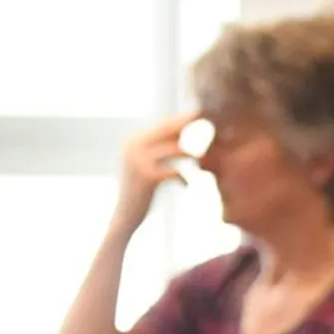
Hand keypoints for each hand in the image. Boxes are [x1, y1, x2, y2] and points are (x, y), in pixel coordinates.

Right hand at [113, 113, 199, 238]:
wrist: (124, 217)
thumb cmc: (140, 192)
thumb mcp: (145, 166)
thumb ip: (158, 149)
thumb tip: (180, 133)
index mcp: (133, 141)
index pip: (162, 125)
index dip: (182, 121)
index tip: (200, 116)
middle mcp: (133, 146)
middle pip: (168, 129)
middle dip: (189, 126)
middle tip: (209, 122)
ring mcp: (139, 160)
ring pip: (175, 149)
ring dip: (191, 156)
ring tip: (199, 164)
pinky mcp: (147, 177)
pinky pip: (175, 171)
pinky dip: (184, 178)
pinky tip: (185, 186)